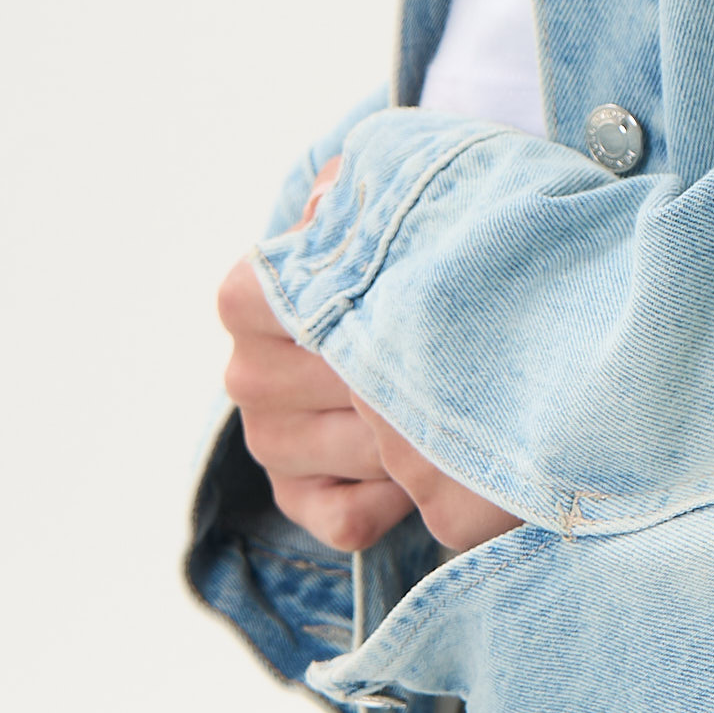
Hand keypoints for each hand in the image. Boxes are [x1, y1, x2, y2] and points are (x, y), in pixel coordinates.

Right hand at [215, 162, 524, 558]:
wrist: (447, 316)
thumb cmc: (417, 255)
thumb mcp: (390, 199)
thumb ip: (355, 192)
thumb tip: (331, 202)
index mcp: (248, 296)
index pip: (264, 300)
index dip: (356, 305)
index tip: (418, 295)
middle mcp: (246, 373)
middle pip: (330, 384)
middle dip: (406, 376)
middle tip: (468, 359)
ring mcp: (269, 440)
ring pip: (355, 451)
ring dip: (417, 438)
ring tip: (462, 409)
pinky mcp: (299, 499)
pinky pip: (345, 520)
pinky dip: (396, 502)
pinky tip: (428, 473)